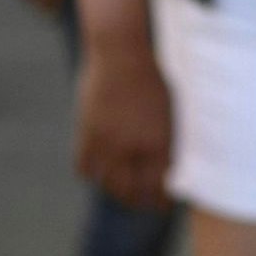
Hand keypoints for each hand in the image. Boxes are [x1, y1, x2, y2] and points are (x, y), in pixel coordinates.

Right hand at [73, 38, 173, 210]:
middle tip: (143, 203)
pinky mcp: (87, 132)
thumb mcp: (171, 109)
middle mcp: (133, 146)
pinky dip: (92, 173)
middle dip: (139, 202)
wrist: (121, 51)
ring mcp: (108, 141)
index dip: (161, 201)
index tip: (163, 204)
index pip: (159, 187)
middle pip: (132, 192)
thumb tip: (169, 164)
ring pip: (108, 184)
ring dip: (115, 191)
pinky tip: (100, 169)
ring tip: (121, 190)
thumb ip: (168, 140)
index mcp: (160, 142)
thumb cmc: (153, 75)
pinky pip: (84, 167)